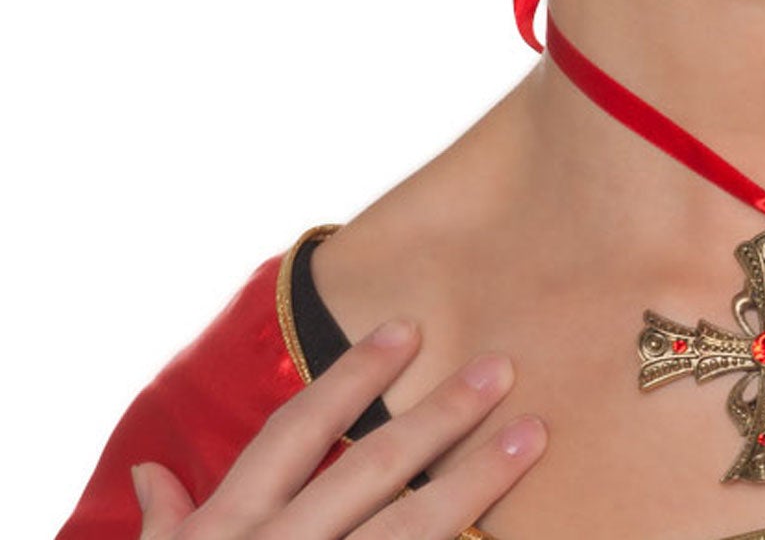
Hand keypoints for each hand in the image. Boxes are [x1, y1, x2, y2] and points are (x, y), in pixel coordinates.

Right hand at [131, 318, 544, 538]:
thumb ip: (164, 529)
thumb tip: (149, 472)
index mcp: (228, 532)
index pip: (296, 434)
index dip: (351, 378)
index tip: (409, 328)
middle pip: (370, 470)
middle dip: (439, 416)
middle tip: (502, 367)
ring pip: (410, 531)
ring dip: (477, 482)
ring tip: (532, 436)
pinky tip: (510, 531)